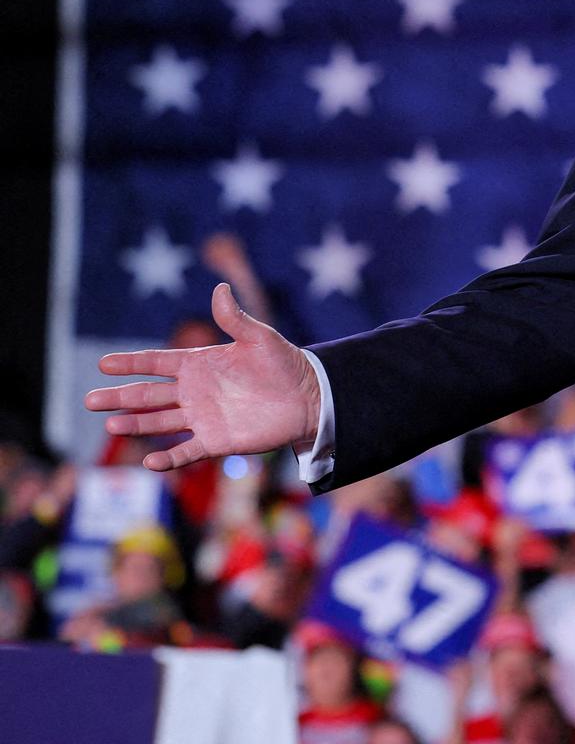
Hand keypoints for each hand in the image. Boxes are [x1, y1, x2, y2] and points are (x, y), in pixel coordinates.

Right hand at [84, 283, 319, 470]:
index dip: (132, 363)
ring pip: (160, 422)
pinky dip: (168, 458)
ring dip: (136, 424)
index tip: (104, 363)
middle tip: (90, 399)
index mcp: (200, 364)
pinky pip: (187, 452)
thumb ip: (235, 318)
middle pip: (149, 395)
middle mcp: (194, 391)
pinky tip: (150, 462)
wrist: (309, 397)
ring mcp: (203, 417)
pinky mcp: (217, 441)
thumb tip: (220, 288)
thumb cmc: (284, 364)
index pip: (157, 363)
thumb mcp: (259, 338)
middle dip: (120, 396)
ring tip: (111, 425)